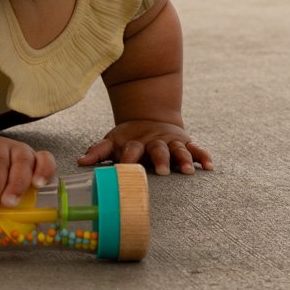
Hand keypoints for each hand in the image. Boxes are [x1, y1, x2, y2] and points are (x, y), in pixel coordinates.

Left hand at [78, 120, 212, 174]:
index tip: (125, 169)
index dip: (128, 159)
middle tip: (161, 171)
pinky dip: (203, 156)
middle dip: (159, 159)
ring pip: (178, 149)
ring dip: (183, 159)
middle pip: (157, 150)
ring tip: (187, 171)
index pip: (131, 151)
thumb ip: (98, 151)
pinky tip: (209, 166)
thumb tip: (80, 162)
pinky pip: (196, 149)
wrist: (149, 118)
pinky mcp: (185, 142)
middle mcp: (154, 142)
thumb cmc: (128, 138)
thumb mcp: (112, 141)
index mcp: (135, 143)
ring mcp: (171, 142)